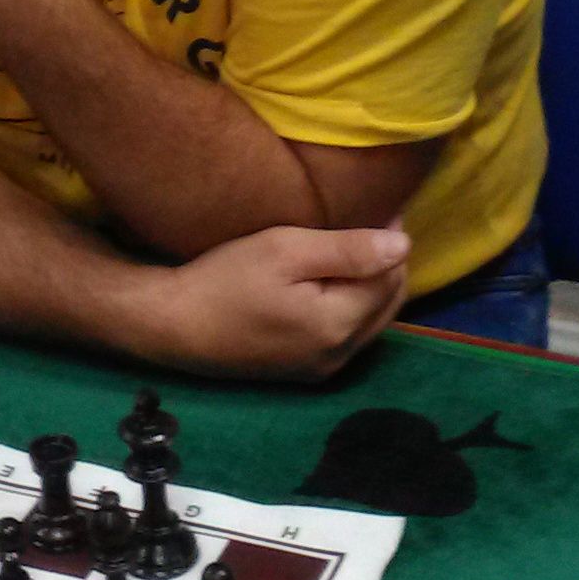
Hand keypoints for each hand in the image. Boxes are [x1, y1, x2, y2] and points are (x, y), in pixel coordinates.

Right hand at [142, 222, 413, 380]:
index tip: (384, 206)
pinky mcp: (303, 373)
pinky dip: (354, 307)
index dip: (393, 241)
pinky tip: (336, 283)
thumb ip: (349, 249)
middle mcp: (339, 355)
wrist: (173, 326)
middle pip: (387, 304)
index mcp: (338, 325)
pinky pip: (349, 337)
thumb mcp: (285, 250)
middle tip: (376, 225)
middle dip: (389, 266)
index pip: (391, 278)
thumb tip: (405, 244)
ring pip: (371, 323)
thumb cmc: (226, 279)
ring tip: (357, 250)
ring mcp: (321, 369)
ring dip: (374, 287)